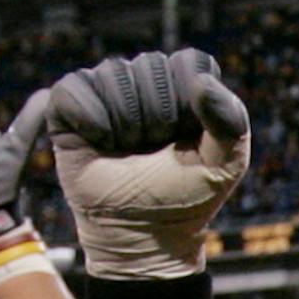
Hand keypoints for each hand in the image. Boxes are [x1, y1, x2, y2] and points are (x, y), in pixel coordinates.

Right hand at [49, 48, 248, 280]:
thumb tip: (202, 82)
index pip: (191, 63)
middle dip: (159, 116)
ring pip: (114, 75)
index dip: (191, 101)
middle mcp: (143, 81)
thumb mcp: (225, 165)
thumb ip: (231, 121)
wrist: (143, 235)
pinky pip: (73, 89)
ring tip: (128, 150)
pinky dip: (90, 119)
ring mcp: (104, 91)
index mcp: (185, 87)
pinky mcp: (67, 106)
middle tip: (155, 150)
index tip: (190, 136)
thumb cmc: (186, 199)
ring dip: (126, 123)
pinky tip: (99, 143)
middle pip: (151, 66)